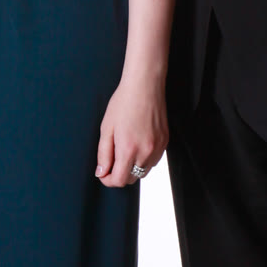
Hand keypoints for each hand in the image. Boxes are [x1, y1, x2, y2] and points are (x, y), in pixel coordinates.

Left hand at [96, 74, 167, 189]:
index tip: (103, 173)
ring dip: (132, 167)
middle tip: (111, 160)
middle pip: (131, 179)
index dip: (108, 180)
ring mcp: (158, 148)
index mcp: (128, 149)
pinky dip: (143, 159)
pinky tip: (137, 144)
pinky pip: (153, 161)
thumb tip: (101, 173)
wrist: (145, 86)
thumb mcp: (106, 128)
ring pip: (143, 171)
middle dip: (119, 174)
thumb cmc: (123, 103)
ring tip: (124, 149)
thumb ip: (103, 154)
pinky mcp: (165, 142)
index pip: (119, 180)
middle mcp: (146, 152)